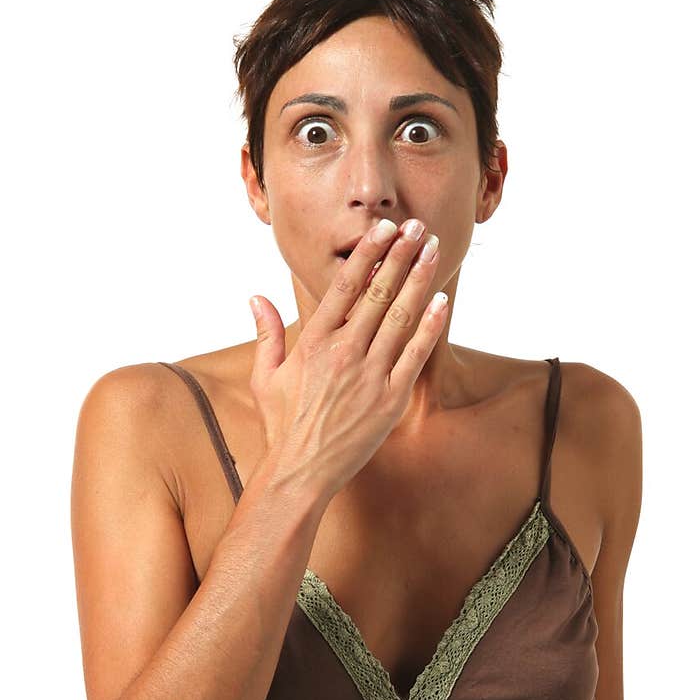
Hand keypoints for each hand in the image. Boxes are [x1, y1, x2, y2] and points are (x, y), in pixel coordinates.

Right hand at [247, 218, 446, 501]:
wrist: (301, 472)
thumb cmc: (282, 426)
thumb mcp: (265, 377)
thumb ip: (267, 333)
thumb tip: (256, 297)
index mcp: (314, 342)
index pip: (343, 285)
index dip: (367, 253)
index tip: (382, 229)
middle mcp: (344, 352)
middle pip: (378, 292)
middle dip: (400, 254)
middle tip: (416, 226)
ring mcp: (370, 375)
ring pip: (401, 316)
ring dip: (419, 279)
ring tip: (432, 249)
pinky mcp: (391, 399)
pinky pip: (415, 355)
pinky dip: (431, 325)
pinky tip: (443, 299)